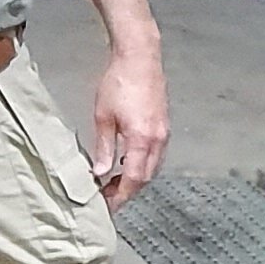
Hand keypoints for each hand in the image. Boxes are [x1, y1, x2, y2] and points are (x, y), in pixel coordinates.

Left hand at [90, 37, 169, 203]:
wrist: (139, 56)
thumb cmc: (119, 82)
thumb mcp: (103, 116)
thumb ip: (104, 147)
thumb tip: (100, 172)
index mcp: (142, 140)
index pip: (133, 180)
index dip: (120, 196)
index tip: (107, 206)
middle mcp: (158, 140)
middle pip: (146, 178)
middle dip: (128, 191)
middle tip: (108, 198)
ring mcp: (164, 133)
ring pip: (153, 167)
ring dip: (136, 179)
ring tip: (115, 184)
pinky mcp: (164, 125)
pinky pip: (156, 155)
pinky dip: (143, 165)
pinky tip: (128, 163)